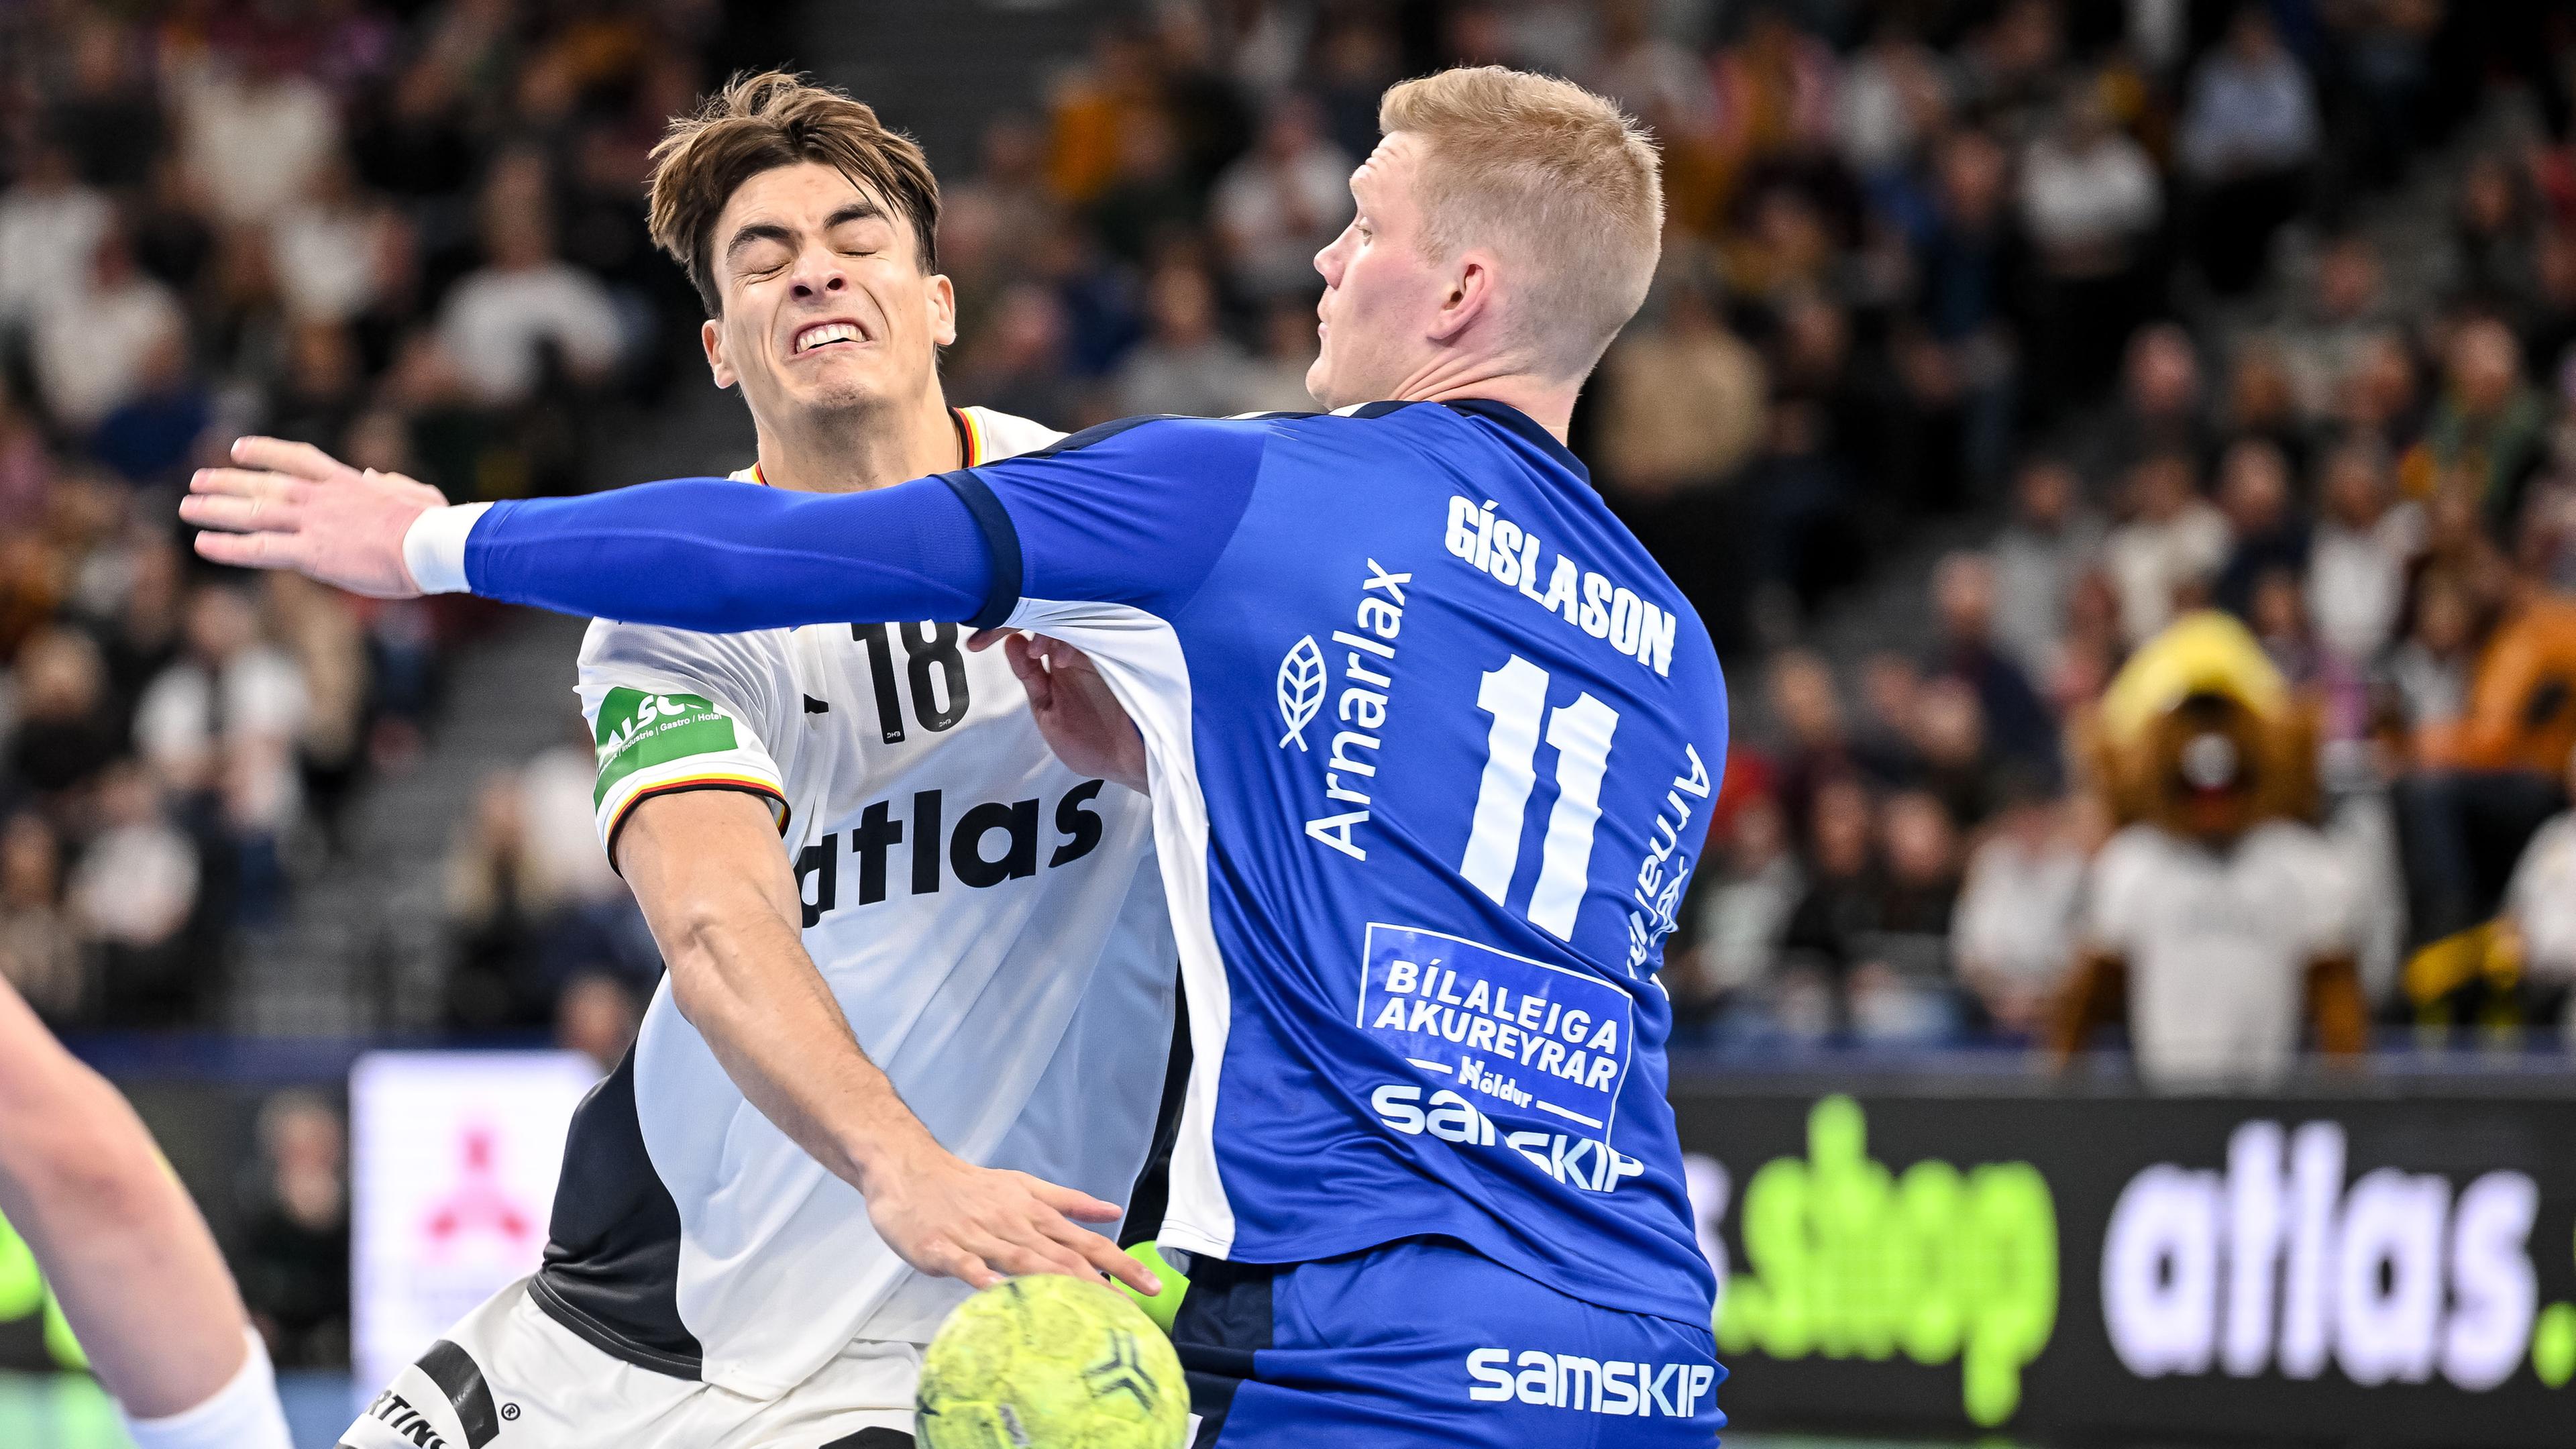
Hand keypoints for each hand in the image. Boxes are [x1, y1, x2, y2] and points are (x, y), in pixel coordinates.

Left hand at [182, 436, 449, 597]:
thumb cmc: (435, 525)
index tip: (239, 448)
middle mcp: (322, 499)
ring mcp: (314, 524)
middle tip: (198, 480)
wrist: (433, 545)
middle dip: (228, 481)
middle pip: (265, 484)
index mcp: (349, 483)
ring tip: (187, 507)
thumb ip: (393, 484)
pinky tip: (202, 544)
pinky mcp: (312, 554)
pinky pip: (260, 549)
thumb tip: (375, 477)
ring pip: (254, 513)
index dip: (266, 451)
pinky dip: (228, 546)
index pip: (298, 459)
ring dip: (216, 509)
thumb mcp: (419, 494)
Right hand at [861, 1140, 1160, 1296]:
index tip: (1151, 1287)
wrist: (910, 1169)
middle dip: (1100, 1282)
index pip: (1085, 1242)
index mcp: (1035, 1213)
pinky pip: (967, 1265)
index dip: (1120, 1264)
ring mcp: (978, 1236)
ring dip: (1054, 1282)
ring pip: (1021, 1260)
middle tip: (1130, 1310)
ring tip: (1085, 1306)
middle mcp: (1014, 1224)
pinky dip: (984, 1278)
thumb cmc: (969, 1185)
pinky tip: (999, 1293)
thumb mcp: (1024, 1185)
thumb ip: (1068, 1201)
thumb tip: (1113, 1211)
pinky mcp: (942, 1248)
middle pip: (1062, 1256)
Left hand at [970, 631, 1148, 794]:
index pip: (1026, 636)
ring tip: (1036, 653)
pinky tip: (1062, 660)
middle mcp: (1075, 653)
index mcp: (1058, 666)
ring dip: (1046, 631)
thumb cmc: (1092, 744)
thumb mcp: (1048, 711)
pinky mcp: (1116, 655)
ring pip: (1068, 621)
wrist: (1128, 764)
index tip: (976, 643)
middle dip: (1017, 620)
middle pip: (1045, 619)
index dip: (999, 633)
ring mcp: (1095, 652)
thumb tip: (1011, 642)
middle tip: (997, 633)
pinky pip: (1094, 633)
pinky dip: (1072, 641)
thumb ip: (1031, 678)